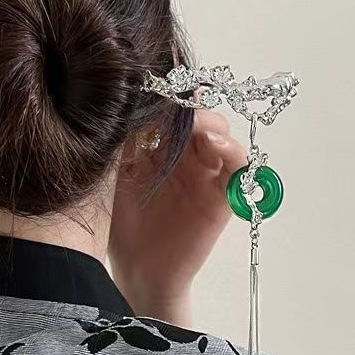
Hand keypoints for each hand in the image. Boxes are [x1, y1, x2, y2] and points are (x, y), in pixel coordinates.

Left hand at [108, 109, 247, 325]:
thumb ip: (125, 139)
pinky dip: (232, 150)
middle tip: (174, 103)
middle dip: (187, 104)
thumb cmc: (119, 225)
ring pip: (219, 132)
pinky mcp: (223, 195)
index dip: (164, 92)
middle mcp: (183, 154)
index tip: (152, 83)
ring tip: (196, 124)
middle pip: (196, 112)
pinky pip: (239, 166)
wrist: (138, 272)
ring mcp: (205, 173)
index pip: (167, 106)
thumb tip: (128, 96)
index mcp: (155, 144)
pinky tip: (214, 145)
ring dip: (210, 122)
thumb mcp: (114, 174)